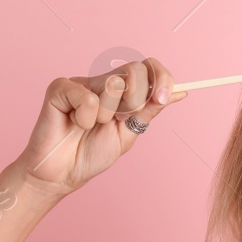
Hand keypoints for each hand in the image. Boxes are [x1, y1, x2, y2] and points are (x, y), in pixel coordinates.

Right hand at [13, 57, 185, 198]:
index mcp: (121, 91)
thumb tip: (181, 92)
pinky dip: (85, 118)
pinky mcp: (60, 88)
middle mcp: (102, 82)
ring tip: (90, 127)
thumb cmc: (91, 154)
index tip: (165, 98)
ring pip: (113, 85)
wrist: (63, 174)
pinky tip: (74, 124)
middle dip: (135, 101)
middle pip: (135, 70)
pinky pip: (87, 97)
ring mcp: (81, 83)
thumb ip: (150, 109)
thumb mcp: (129, 132)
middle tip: (117, 120)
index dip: (161, 77)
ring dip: (107, 116)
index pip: (147, 67)